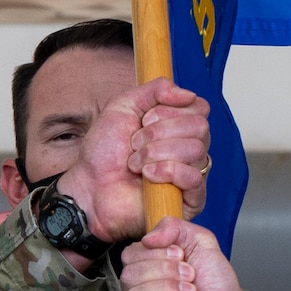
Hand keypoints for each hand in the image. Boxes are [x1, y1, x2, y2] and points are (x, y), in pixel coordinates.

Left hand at [59, 78, 209, 241]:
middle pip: (200, 126)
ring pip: (196, 150)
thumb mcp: (124, 105)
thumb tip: (189, 94)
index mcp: (179, 126)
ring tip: (135, 163)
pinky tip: (147, 176)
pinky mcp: (190, 200)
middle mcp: (190, 148)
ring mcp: (192, 174)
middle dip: (159, 132)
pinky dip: (167, 172)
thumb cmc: (104, 152)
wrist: (90, 186)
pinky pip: (194, 178)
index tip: (145, 119)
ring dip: (156, 153)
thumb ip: (156, 89)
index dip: (170, 110)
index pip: (200, 108)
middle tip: (135, 143)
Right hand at [119, 216, 254, 290]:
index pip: (130, 255)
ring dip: (166, 289)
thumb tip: (148, 237)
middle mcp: (139, 290)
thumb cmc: (216, 283)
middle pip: (130, 274)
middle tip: (190, 276)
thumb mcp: (200, 242)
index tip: (181, 255)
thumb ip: (174, 227)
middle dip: (164, 271)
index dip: (155, 253)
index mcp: (147, 267)